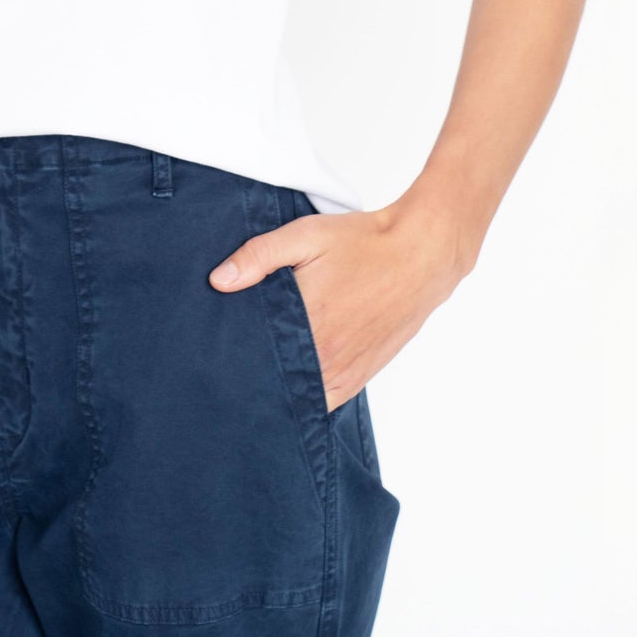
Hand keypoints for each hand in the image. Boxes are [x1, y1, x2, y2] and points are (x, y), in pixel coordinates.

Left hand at [207, 197, 470, 412]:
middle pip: (275, 381)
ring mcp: (346, 372)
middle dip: (253, 374)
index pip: (257, 357)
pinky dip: (308, 395)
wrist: (420, 255)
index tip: (217, 353)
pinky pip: (326, 401)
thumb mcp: (306, 235)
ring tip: (258, 373)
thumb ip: (259, 257)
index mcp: (309, 323)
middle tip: (230, 364)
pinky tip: (292, 380)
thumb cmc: (364, 243)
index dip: (234, 356)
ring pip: (300, 397)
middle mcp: (326, 357)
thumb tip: (219, 280)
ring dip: (281, 388)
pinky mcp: (360, 376)